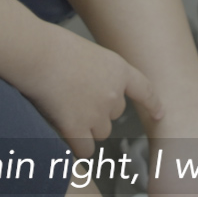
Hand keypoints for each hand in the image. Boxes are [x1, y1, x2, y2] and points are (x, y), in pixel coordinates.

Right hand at [14, 25, 162, 157]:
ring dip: (85, 129)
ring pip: (100, 134)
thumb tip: (84, 93)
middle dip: (97, 113)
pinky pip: (85, 149)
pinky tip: (63, 134)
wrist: (37, 54)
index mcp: (118, 69)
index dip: (153, 104)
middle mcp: (114, 94)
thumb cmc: (51, 47)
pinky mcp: (78, 128)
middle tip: (72, 99)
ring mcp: (97, 112)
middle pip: (113, 116)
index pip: (144, 90)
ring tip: (63, 110)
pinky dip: (76, 146)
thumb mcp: (85, 53)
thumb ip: (94, 75)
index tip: (160, 114)